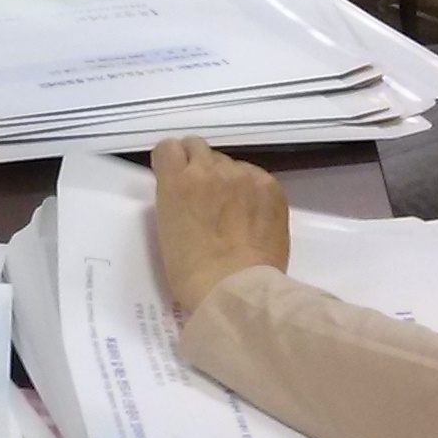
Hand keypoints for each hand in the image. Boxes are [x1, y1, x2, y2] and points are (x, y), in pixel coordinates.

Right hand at [151, 138, 290, 316]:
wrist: (236, 289)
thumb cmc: (191, 271)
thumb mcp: (167, 227)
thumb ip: (175, 197)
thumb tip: (189, 190)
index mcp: (177, 180)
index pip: (168, 147)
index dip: (171, 162)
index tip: (175, 177)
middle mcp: (209, 169)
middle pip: (198, 147)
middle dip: (197, 166)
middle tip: (203, 193)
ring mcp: (243, 176)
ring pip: (228, 163)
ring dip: (225, 178)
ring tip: (232, 210)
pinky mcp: (270, 186)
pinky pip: (255, 176)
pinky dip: (251, 190)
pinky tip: (251, 215)